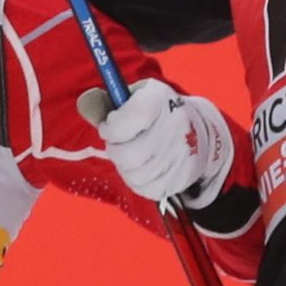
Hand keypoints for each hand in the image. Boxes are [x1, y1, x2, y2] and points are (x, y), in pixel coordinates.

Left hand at [93, 81, 237, 210]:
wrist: (200, 132)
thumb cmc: (156, 113)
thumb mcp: (133, 97)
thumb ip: (105, 103)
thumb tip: (84, 103)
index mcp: (159, 101)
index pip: (126, 122)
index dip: (110, 129)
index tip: (108, 127)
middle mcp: (175, 127)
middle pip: (128, 155)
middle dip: (116, 151)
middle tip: (120, 144)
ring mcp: (181, 155)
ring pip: (135, 174)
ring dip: (126, 167)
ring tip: (133, 154)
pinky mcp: (182, 177)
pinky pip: (146, 188)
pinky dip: (138, 180)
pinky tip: (144, 167)